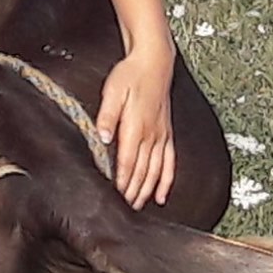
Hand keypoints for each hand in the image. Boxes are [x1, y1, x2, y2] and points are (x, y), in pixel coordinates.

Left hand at [95, 43, 175, 208]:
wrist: (154, 61)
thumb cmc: (131, 74)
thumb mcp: (112, 90)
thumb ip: (107, 115)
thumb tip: (102, 136)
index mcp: (136, 126)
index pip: (128, 162)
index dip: (122, 182)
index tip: (114, 197)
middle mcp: (151, 134)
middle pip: (142, 171)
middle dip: (132, 192)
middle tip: (123, 210)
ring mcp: (161, 135)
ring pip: (156, 170)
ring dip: (147, 190)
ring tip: (138, 207)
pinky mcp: (167, 133)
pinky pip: (170, 162)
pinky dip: (167, 181)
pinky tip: (161, 195)